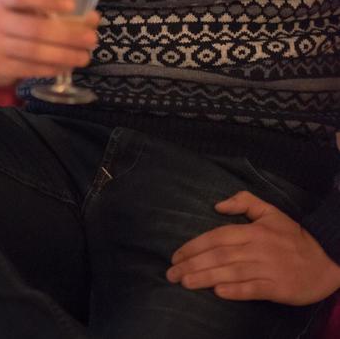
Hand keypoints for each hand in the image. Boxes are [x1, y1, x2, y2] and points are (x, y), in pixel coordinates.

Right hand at [0, 0, 99, 87]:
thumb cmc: (10, 23)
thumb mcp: (23, 9)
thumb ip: (54, 10)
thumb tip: (91, 18)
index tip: (71, 5)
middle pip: (35, 28)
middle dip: (68, 35)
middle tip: (91, 38)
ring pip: (35, 52)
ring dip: (65, 55)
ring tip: (85, 56)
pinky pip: (31, 69)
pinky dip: (53, 68)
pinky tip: (67, 65)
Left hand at [166, 190, 339, 304]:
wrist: (326, 260)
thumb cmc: (294, 237)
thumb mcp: (271, 212)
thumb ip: (244, 202)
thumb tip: (217, 205)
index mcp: (253, 230)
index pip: (216, 236)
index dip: (194, 246)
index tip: (176, 256)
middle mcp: (257, 248)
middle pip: (218, 255)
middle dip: (192, 264)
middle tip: (171, 273)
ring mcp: (267, 268)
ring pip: (231, 272)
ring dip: (205, 278)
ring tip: (185, 283)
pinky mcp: (277, 287)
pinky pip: (253, 289)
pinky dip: (235, 290)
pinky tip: (218, 292)